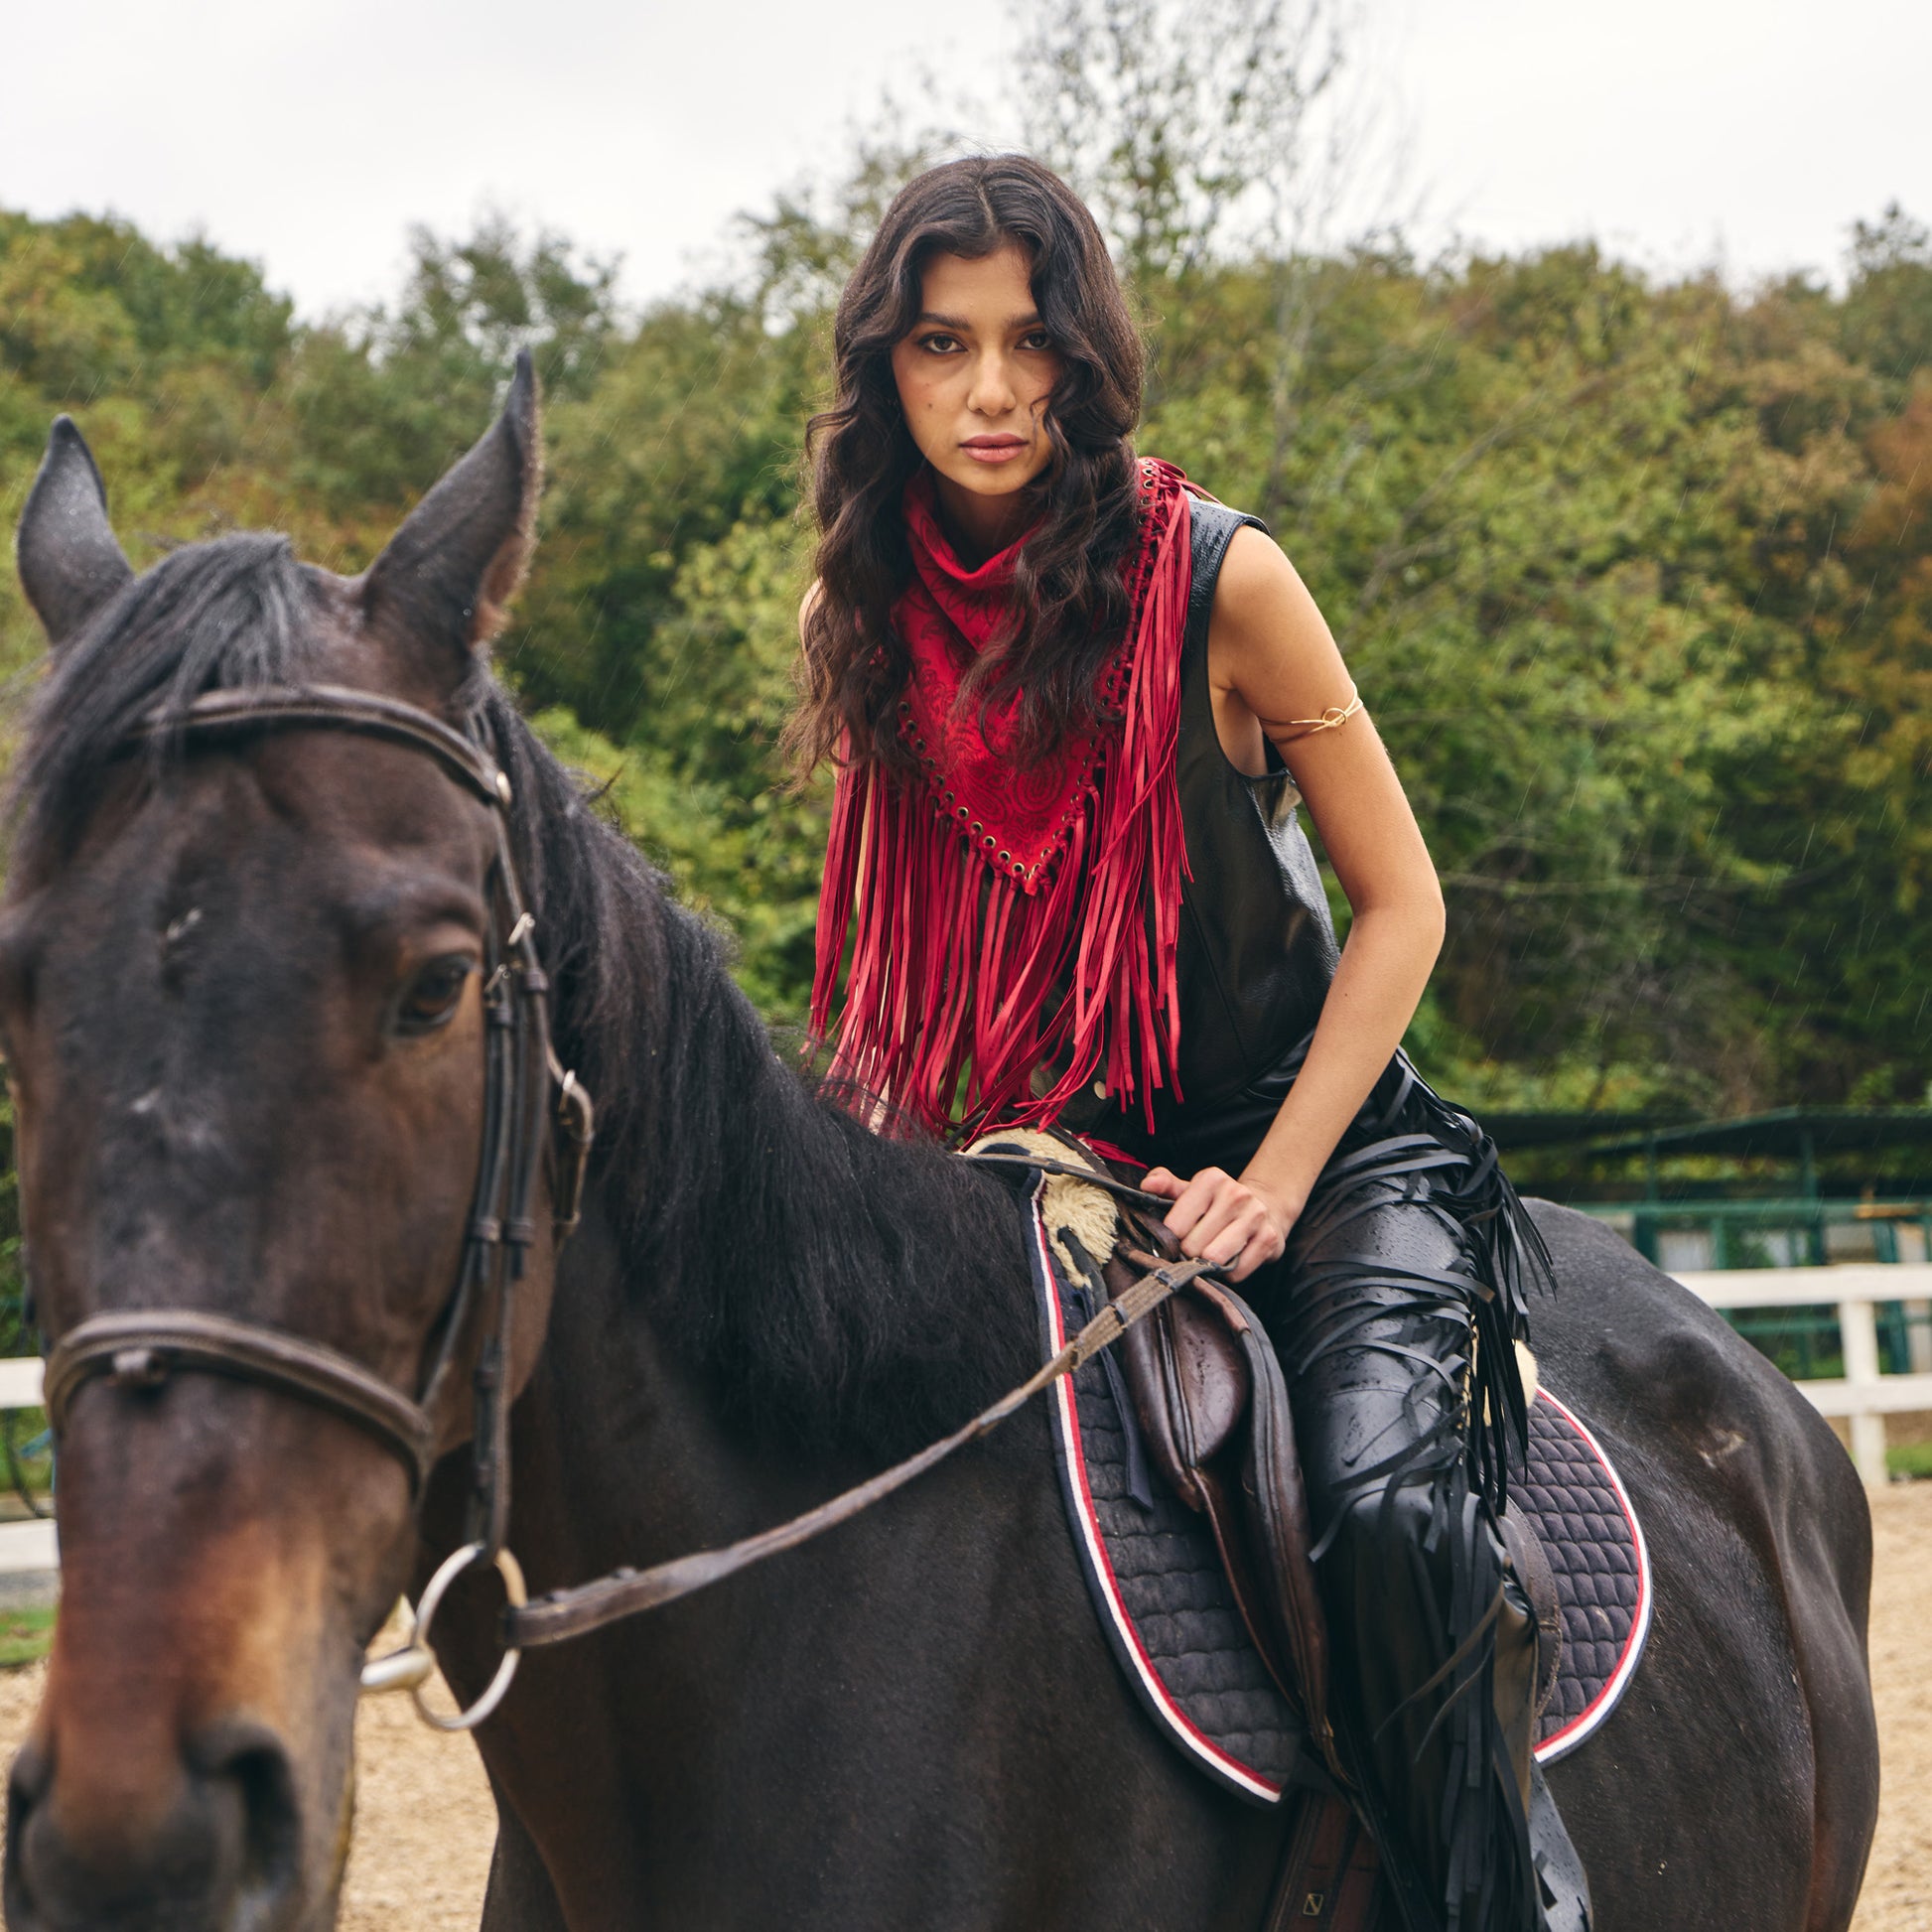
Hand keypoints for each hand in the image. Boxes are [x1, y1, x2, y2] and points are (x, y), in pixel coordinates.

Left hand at [1140, 1166, 1299, 1282]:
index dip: (1172, 1237)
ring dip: (1208, 1265)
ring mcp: (1255, 1216)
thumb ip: (1166, 1186)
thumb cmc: (1217, 1203)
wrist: (1264, 1208)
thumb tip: (1147, 1185)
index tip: (1178, 1237)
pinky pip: (1236, 1271)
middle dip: (1190, 1253)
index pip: (1176, 1225)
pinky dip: (1229, 1273)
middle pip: (1193, 1246)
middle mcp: (1236, 1194)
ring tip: (1209, 1255)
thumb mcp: (1191, 1191)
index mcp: (1212, 1180)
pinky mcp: (1269, 1239)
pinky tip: (1230, 1259)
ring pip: (1215, 1259)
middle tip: (1195, 1249)